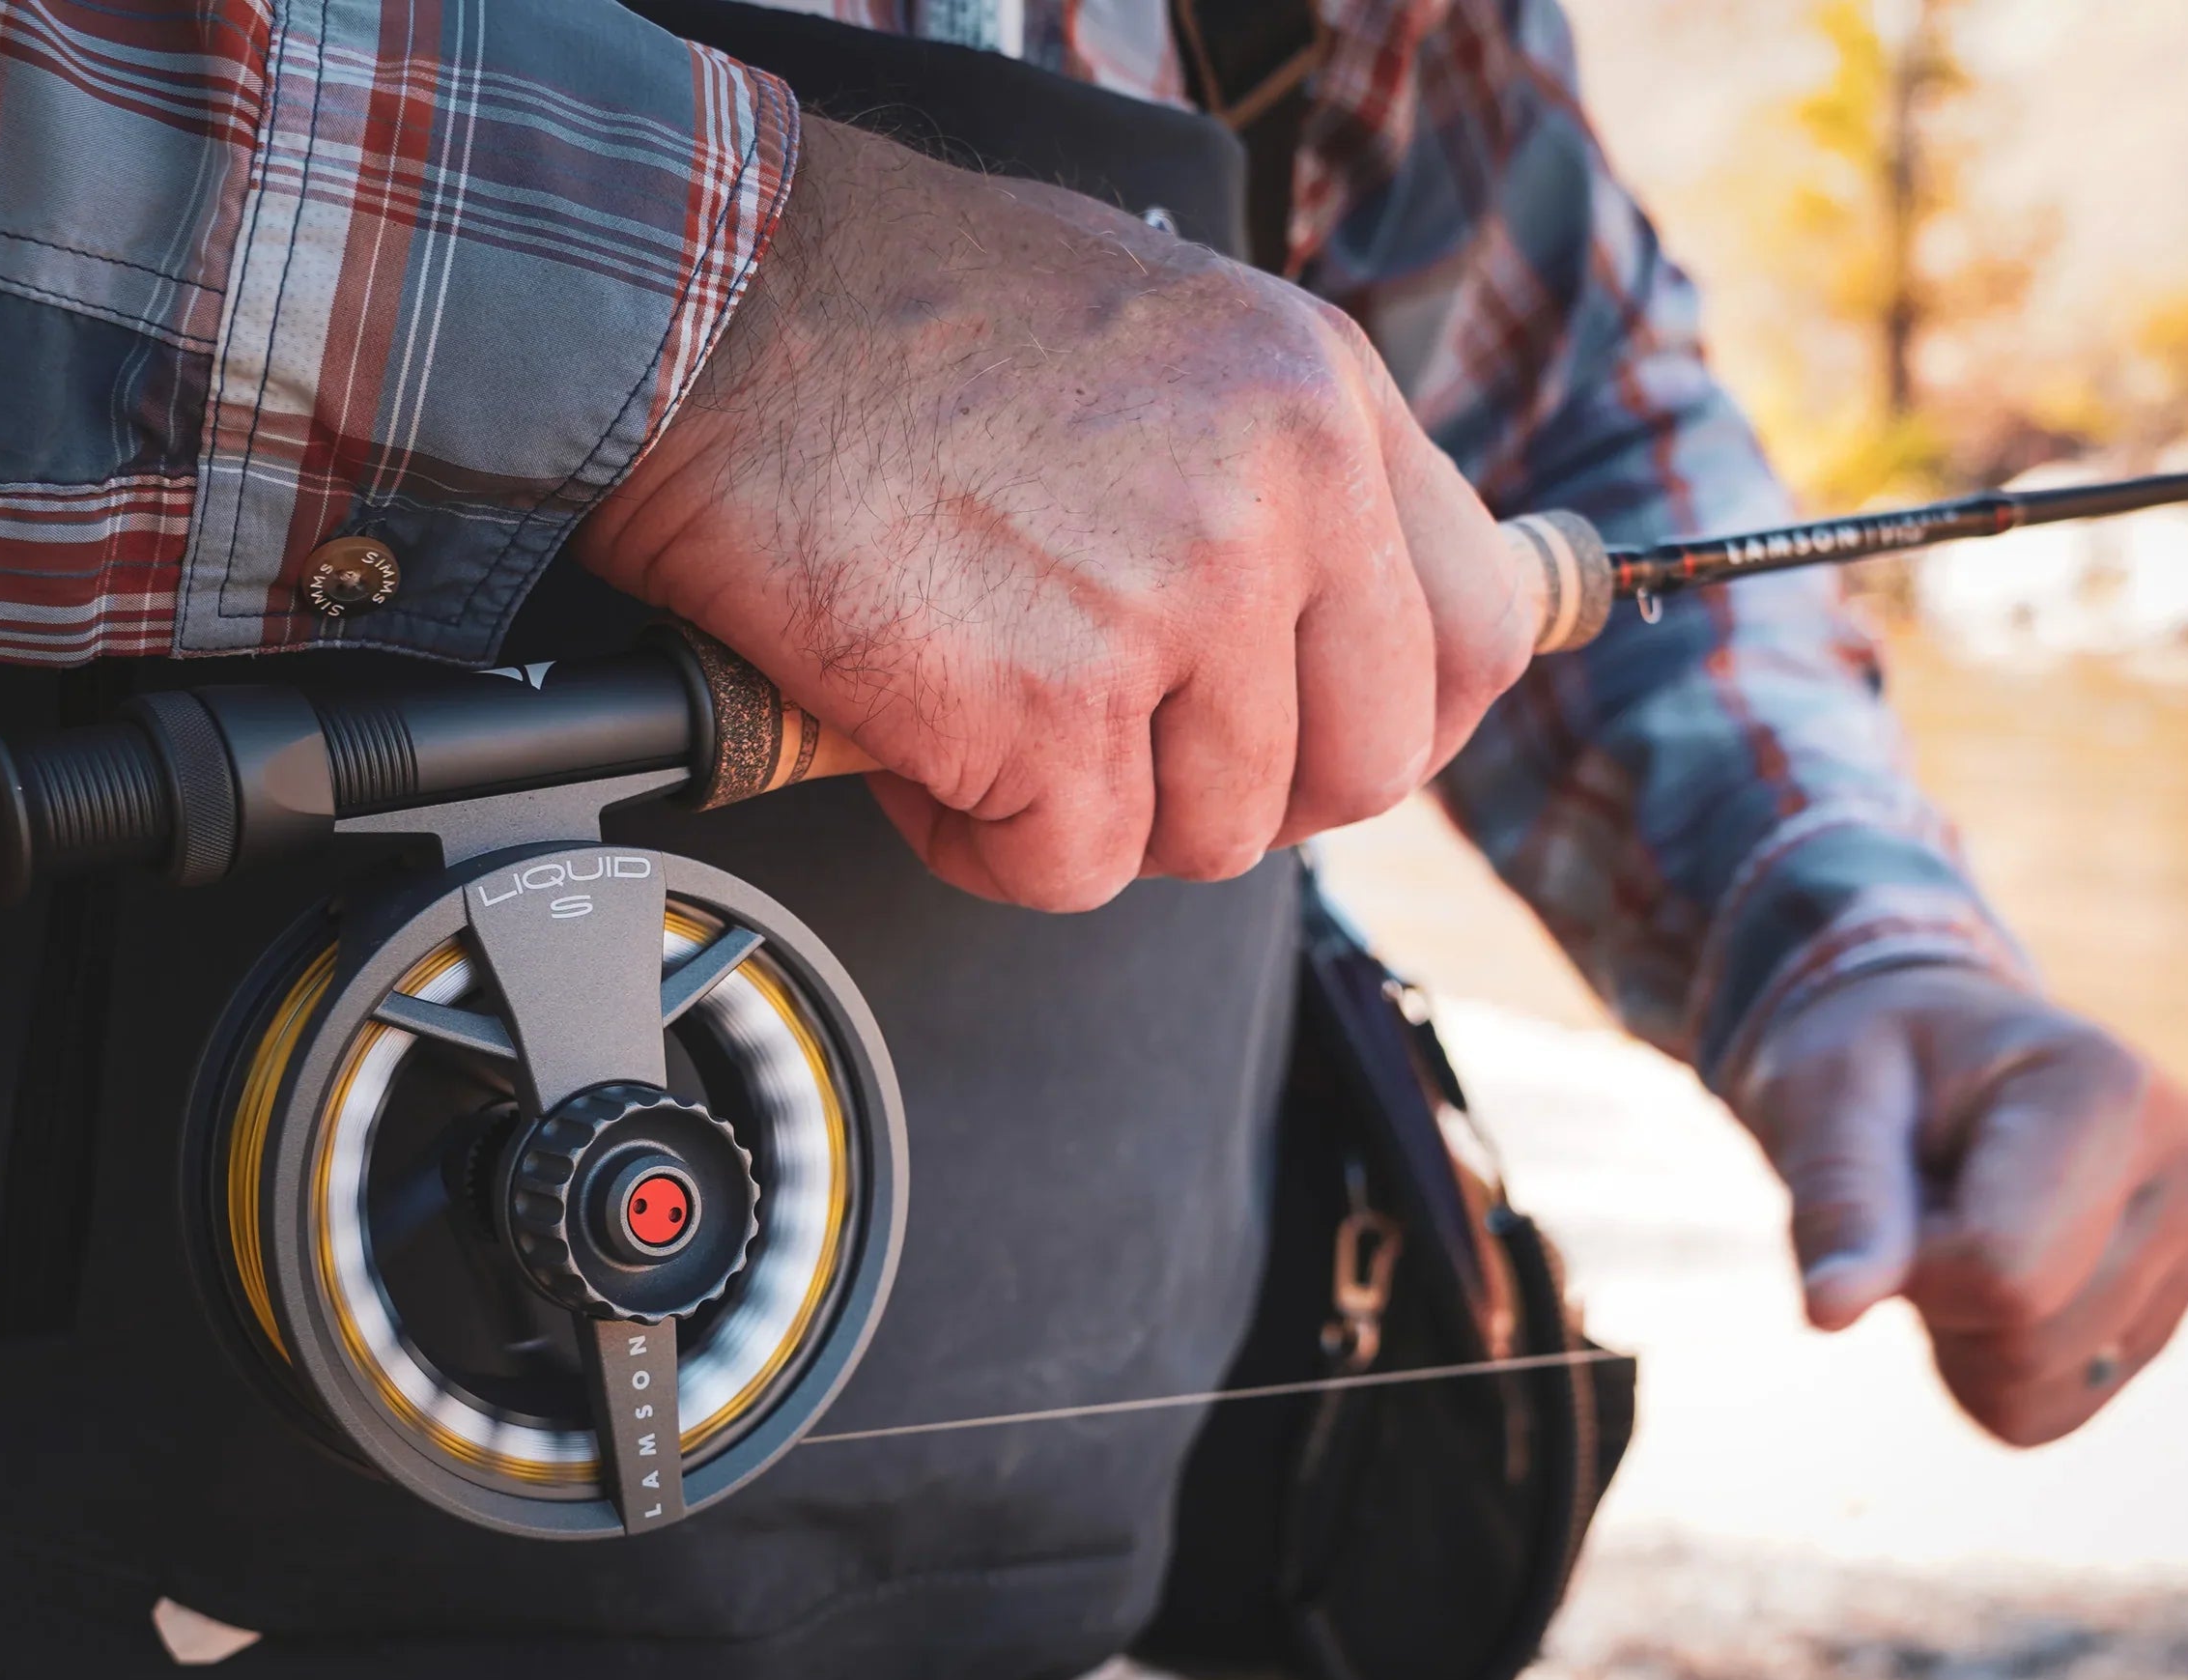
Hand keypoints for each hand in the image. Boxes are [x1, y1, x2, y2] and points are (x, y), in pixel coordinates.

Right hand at [577, 116, 1540, 911]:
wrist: (706, 305)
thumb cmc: (895, 320)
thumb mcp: (1168, 341)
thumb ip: (1276, 478)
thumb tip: (1334, 632)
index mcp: (1324, 399)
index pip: (1482, 636)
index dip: (1396, 720)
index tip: (1317, 736)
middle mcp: (1280, 493)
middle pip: (1359, 770)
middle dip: (1235, 787)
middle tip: (1119, 734)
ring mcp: (1176, 601)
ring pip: (1208, 833)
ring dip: (1088, 804)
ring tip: (984, 693)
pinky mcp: (1052, 705)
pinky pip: (1067, 867)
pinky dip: (980, 835)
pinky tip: (919, 729)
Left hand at [1724, 965, 2187, 1445]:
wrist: (1930, 1050)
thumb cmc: (1872, 1065)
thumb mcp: (1824, 1098)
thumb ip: (1837, 1200)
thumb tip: (1832, 1312)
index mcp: (2108, 1088)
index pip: (2003, 1274)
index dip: (1909, 1262)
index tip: (1890, 1187)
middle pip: (2025, 1339)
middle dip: (1935, 1292)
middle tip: (1923, 1197)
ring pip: (2037, 1386)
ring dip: (1958, 1327)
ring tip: (1961, 1218)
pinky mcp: (2173, 1311)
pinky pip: (2048, 1412)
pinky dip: (1987, 1366)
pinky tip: (1991, 1270)